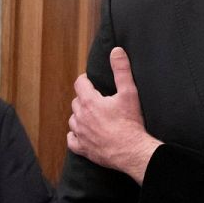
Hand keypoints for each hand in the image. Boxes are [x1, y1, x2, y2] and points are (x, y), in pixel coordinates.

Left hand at [68, 46, 160, 184]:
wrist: (131, 151)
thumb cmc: (130, 123)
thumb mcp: (129, 93)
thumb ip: (121, 70)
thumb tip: (116, 51)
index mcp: (90, 102)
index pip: (80, 84)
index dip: (84, 80)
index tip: (89, 80)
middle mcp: (81, 117)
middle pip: (76, 102)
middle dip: (84, 97)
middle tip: (96, 98)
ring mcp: (81, 134)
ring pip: (73, 120)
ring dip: (79, 116)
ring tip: (90, 115)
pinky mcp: (83, 149)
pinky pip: (72, 140)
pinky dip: (75, 135)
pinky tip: (81, 134)